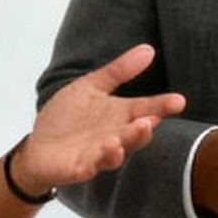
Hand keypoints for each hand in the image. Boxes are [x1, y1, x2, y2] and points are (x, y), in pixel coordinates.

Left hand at [12, 44, 186, 194]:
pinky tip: (104, 151)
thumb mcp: (92, 86)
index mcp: (119, 115)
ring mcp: (97, 154)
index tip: (179, 101)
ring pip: (115, 153)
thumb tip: (148, 49)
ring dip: (121, 146)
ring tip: (123, 137)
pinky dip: (96, 161)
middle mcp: (114, 135)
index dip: (161, 106)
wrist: (38, 148)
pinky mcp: (78, 168)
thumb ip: (119, 71)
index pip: (145, 109)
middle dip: (142, 130)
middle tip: (150, 120)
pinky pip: (89, 167)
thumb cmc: (68, 118)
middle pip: (133, 135)